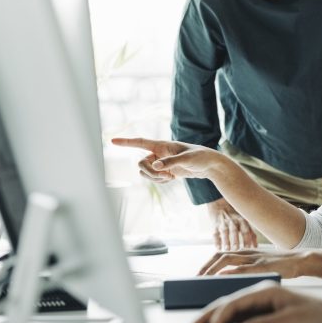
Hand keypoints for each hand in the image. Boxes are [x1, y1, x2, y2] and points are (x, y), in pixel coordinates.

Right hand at [112, 136, 228, 182]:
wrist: (209, 165)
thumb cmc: (200, 156)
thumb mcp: (187, 159)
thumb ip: (171, 162)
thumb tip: (155, 166)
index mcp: (162, 145)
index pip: (140, 142)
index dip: (126, 142)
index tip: (112, 141)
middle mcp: (158, 153)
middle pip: (141, 164)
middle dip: (149, 172)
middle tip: (166, 176)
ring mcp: (160, 163)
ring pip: (145, 173)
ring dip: (155, 178)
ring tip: (170, 176)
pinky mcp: (164, 172)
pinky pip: (153, 179)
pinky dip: (160, 181)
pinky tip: (172, 178)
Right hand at [186, 281, 321, 322]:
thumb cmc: (316, 314)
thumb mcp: (293, 322)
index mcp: (265, 290)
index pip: (232, 304)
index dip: (217, 321)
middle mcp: (260, 289)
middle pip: (226, 299)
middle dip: (206, 315)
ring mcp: (261, 294)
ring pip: (229, 300)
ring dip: (211, 312)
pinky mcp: (264, 303)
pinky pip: (237, 306)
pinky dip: (223, 314)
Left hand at [198, 248, 308, 277]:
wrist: (301, 260)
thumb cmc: (282, 266)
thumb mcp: (261, 266)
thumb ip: (246, 270)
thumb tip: (229, 280)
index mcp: (246, 253)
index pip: (221, 255)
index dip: (208, 264)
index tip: (198, 275)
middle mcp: (247, 253)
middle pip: (220, 255)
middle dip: (206, 266)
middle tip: (195, 279)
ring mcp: (254, 257)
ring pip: (227, 259)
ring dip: (213, 269)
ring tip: (202, 279)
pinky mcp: (263, 265)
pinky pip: (244, 267)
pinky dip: (231, 272)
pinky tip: (223, 277)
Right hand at [207, 198, 257, 249]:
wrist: (221, 204)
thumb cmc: (236, 216)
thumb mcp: (245, 221)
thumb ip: (251, 233)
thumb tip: (255, 247)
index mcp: (241, 220)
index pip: (245, 229)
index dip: (246, 238)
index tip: (248, 247)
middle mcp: (232, 221)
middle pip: (234, 230)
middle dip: (235, 239)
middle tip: (236, 248)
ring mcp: (223, 223)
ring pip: (224, 231)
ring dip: (225, 240)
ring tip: (227, 249)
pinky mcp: (215, 225)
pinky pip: (215, 233)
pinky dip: (216, 241)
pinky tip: (218, 248)